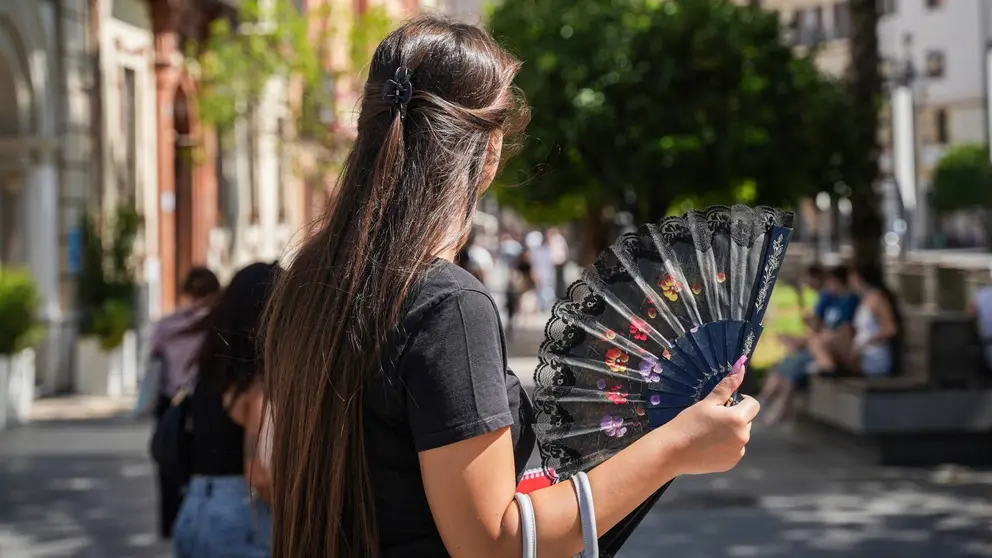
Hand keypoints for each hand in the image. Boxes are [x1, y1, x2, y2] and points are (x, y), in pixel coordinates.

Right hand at [663, 356, 759, 475]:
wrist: (672, 451)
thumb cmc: (688, 423)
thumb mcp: (707, 402)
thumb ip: (727, 385)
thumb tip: (741, 366)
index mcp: (738, 418)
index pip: (753, 404)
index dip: (741, 401)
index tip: (725, 403)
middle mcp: (743, 437)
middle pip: (747, 421)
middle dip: (735, 417)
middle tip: (712, 419)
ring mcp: (738, 452)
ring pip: (740, 436)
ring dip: (731, 432)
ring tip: (708, 433)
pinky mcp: (731, 463)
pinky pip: (734, 450)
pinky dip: (725, 446)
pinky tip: (708, 445)